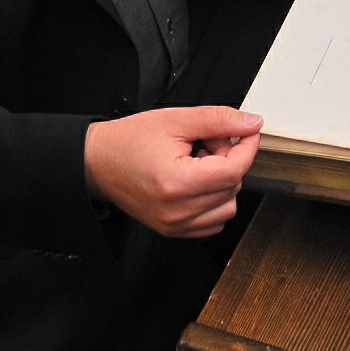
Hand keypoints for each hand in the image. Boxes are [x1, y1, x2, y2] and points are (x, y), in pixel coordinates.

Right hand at [82, 106, 263, 237]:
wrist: (97, 162)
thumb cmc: (129, 140)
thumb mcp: (176, 120)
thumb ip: (218, 120)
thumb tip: (252, 124)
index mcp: (177, 183)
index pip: (234, 171)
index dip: (247, 147)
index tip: (247, 131)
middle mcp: (177, 211)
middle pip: (233, 187)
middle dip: (229, 159)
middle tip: (207, 141)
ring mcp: (175, 225)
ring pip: (228, 206)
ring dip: (223, 181)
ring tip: (200, 161)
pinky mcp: (173, 230)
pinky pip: (213, 221)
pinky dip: (214, 200)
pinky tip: (196, 180)